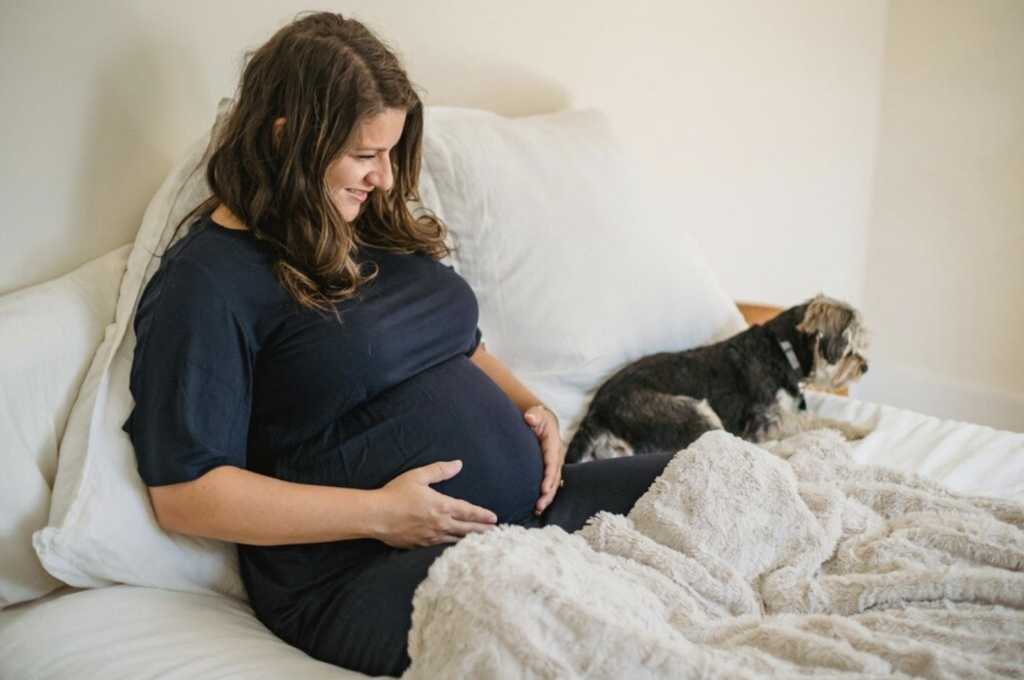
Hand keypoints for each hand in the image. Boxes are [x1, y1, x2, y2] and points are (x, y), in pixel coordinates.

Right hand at [370, 460, 497, 549]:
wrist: (376, 516)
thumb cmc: (396, 494)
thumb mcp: (418, 477)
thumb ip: (440, 470)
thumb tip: (458, 464)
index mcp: (442, 506)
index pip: (469, 511)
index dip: (483, 515)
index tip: (495, 518)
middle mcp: (440, 524)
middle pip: (467, 529)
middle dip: (482, 531)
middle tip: (495, 533)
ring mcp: (431, 537)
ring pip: (456, 540)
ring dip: (470, 540)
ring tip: (482, 542)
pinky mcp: (421, 545)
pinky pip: (442, 546)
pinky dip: (453, 546)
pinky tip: (457, 548)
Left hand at [524, 406, 563, 514]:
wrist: (540, 420)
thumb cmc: (537, 417)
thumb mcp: (536, 414)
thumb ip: (534, 415)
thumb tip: (530, 418)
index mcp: (554, 445)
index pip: (552, 463)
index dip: (549, 477)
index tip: (544, 489)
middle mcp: (556, 456)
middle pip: (555, 478)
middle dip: (548, 493)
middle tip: (539, 506)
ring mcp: (554, 464)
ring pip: (553, 484)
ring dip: (547, 498)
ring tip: (537, 510)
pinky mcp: (549, 469)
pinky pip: (549, 484)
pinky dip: (544, 495)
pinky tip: (536, 508)